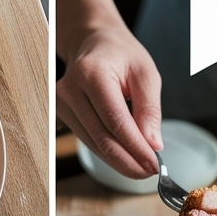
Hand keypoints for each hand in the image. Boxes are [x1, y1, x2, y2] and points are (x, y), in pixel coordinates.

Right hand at [56, 22, 162, 179]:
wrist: (93, 42)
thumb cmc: (121, 55)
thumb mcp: (145, 73)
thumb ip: (149, 109)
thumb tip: (153, 145)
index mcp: (92, 74)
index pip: (116, 122)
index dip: (136, 148)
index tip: (155, 165)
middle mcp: (71, 90)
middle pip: (102, 139)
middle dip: (129, 161)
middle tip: (150, 173)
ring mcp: (62, 104)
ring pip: (95, 145)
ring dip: (120, 161)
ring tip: (142, 168)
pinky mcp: (62, 114)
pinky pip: (89, 141)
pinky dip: (109, 153)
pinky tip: (126, 157)